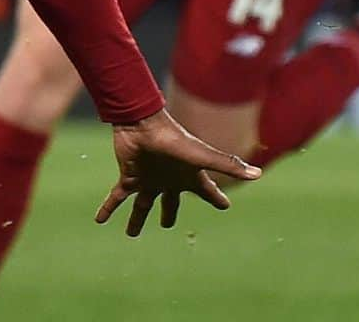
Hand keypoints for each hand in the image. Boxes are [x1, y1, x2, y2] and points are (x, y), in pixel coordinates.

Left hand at [96, 108, 260, 236]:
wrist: (142, 123)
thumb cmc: (174, 140)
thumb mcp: (203, 157)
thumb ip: (228, 166)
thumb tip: (259, 173)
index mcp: (188, 177)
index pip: (207, 193)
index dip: (216, 200)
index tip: (224, 206)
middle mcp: (167, 180)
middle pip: (170, 202)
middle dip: (169, 213)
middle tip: (168, 225)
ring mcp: (147, 180)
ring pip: (141, 205)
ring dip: (137, 219)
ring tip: (131, 234)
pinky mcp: (128, 178)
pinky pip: (117, 198)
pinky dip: (108, 209)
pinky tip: (99, 221)